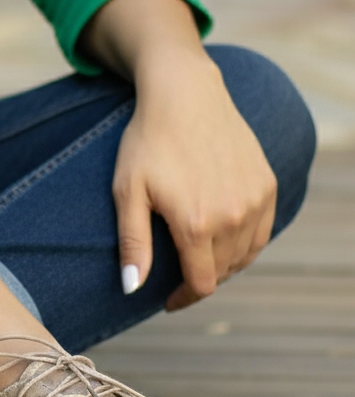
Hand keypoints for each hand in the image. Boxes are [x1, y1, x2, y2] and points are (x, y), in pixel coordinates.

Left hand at [82, 0, 276, 310]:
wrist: (184, 96)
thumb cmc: (147, 143)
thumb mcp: (128, 192)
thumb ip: (134, 244)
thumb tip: (132, 290)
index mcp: (197, 225)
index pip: (200, 284)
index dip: (183, 299)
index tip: (167, 301)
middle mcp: (233, 216)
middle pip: (223, 272)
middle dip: (199, 280)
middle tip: (177, 276)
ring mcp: (255, 200)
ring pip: (245, 254)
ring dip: (223, 264)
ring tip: (198, 259)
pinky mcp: (267, 184)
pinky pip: (262, 231)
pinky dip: (245, 243)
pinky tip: (224, 238)